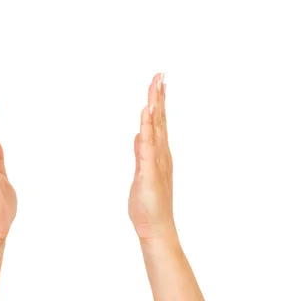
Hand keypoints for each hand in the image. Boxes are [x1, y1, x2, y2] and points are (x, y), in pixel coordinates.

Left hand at [128, 73, 176, 242]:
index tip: (159, 83)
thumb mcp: (142, 172)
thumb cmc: (149, 203)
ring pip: (156, 127)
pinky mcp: (149, 170)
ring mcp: (156, 161)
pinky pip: (148, 145)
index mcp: (159, 153)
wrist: (155, 227)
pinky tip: (147, 112)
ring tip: (156, 84)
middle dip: (159, 96)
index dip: (159, 102)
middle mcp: (161, 153)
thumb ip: (141, 153)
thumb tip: (139, 135)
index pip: (159, 122)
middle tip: (160, 74)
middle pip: (160, 119)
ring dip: (155, 105)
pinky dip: (147, 127)